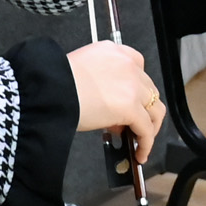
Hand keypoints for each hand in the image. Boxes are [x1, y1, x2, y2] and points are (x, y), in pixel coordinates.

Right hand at [69, 38, 165, 168]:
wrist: (50, 89)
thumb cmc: (56, 82)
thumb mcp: (83, 71)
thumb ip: (103, 82)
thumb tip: (112, 108)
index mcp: (114, 51)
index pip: (138, 68)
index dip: (136, 89)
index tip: (130, 102)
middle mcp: (128, 65)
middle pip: (149, 91)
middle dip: (143, 110)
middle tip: (129, 127)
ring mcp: (132, 85)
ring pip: (155, 109)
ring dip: (150, 127)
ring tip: (140, 142)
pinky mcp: (131, 107)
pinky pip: (146, 130)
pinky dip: (146, 143)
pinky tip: (139, 154)